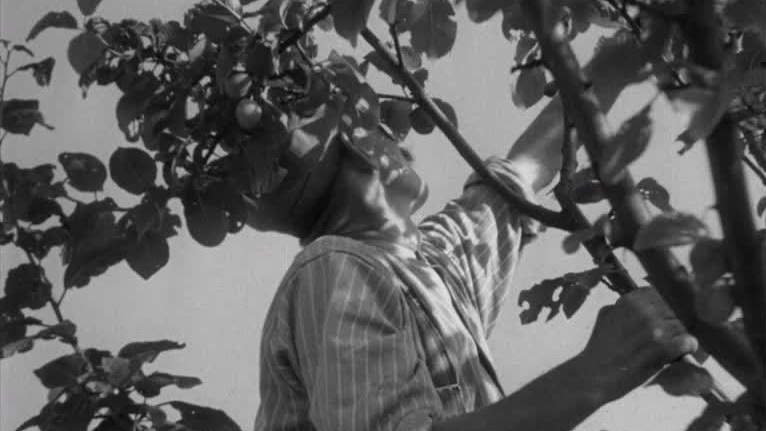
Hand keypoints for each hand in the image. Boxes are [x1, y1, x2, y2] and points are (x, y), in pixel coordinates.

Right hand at [576, 287, 698, 402]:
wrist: (594, 375)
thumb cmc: (600, 347)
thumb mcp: (606, 315)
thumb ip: (624, 304)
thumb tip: (643, 298)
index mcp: (629, 300)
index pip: (663, 293)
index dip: (667, 305)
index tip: (667, 315)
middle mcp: (643, 311)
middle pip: (676, 308)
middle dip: (677, 320)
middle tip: (674, 332)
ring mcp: (653, 329)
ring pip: (684, 324)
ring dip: (683, 334)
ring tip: (676, 345)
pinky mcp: (662, 348)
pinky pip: (688, 341)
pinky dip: (687, 347)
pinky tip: (679, 353)